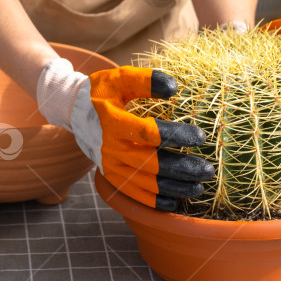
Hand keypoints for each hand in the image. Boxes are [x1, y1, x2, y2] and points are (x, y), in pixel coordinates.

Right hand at [36, 59, 213, 211]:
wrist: (73, 112)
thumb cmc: (102, 92)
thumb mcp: (119, 78)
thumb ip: (145, 80)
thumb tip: (174, 87)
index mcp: (113, 122)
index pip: (149, 133)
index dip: (176, 136)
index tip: (201, 137)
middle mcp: (110, 148)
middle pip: (151, 164)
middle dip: (182, 169)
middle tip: (207, 170)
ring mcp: (109, 165)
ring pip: (145, 183)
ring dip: (173, 188)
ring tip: (198, 188)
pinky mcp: (110, 176)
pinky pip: (133, 194)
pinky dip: (153, 201)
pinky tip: (174, 203)